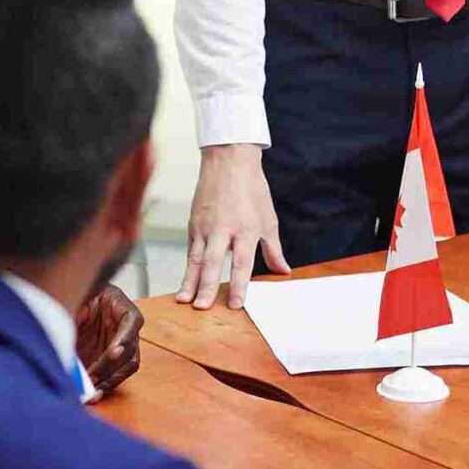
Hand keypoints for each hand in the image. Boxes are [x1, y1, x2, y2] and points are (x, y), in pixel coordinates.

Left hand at [74, 284, 143, 393]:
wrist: (76, 297)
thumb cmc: (81, 295)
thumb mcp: (79, 297)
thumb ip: (77, 312)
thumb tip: (65, 331)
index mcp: (123, 307)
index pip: (131, 322)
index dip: (124, 338)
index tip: (113, 351)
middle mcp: (128, 329)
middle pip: (130, 351)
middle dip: (112, 368)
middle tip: (94, 379)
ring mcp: (122, 346)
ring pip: (126, 367)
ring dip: (110, 381)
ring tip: (93, 393)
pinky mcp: (113, 360)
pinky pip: (113, 375)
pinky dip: (103, 384)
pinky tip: (90, 393)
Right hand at [177, 144, 288, 309]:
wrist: (229, 161)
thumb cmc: (252, 190)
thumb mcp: (268, 219)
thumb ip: (273, 249)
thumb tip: (284, 271)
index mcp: (246, 228)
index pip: (242, 262)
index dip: (239, 284)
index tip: (236, 304)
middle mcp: (224, 229)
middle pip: (214, 262)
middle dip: (207, 286)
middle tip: (202, 307)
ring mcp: (205, 226)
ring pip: (196, 258)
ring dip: (190, 281)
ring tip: (184, 301)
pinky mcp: (194, 223)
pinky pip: (190, 250)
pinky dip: (187, 268)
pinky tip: (184, 284)